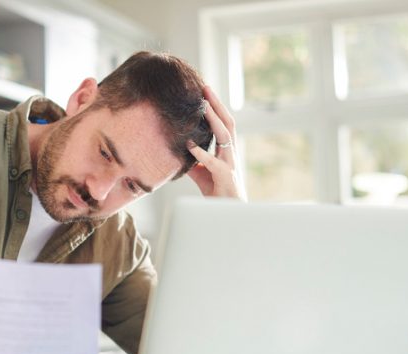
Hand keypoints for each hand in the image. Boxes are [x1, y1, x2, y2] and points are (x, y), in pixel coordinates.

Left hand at [187, 86, 246, 200]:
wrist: (230, 212)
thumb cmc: (217, 191)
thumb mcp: (201, 173)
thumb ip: (193, 161)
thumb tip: (177, 150)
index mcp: (225, 150)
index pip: (222, 123)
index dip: (215, 107)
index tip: (204, 92)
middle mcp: (229, 153)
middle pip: (227, 122)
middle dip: (217, 104)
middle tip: (205, 87)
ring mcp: (229, 163)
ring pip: (225, 136)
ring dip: (214, 119)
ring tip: (203, 105)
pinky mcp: (224, 176)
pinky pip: (212, 162)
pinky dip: (201, 153)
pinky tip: (190, 145)